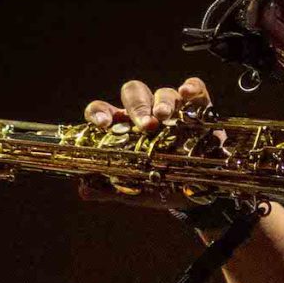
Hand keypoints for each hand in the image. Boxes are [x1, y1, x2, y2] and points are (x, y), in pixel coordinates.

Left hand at [81, 77, 231, 214]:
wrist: (199, 194)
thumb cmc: (163, 187)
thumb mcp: (134, 190)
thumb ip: (108, 189)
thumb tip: (83, 190)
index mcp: (124, 128)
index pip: (103, 109)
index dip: (100, 112)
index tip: (104, 125)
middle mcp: (146, 114)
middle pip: (134, 93)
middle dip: (138, 107)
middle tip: (146, 125)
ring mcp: (174, 111)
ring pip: (164, 92)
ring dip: (163, 102)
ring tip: (165, 117)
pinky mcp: (200, 112)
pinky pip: (197, 91)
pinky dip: (192, 88)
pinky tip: (187, 94)